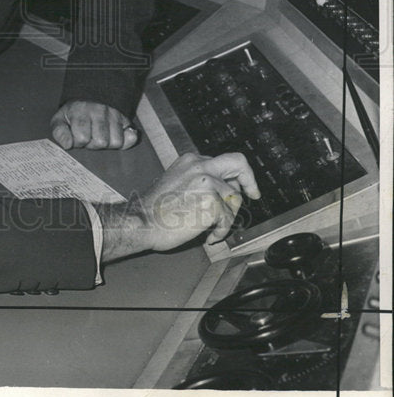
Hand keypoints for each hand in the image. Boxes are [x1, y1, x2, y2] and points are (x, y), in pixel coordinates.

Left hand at [50, 100, 138, 149]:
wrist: (90, 97)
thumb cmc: (74, 114)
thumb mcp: (60, 120)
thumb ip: (59, 133)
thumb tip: (67, 144)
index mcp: (80, 111)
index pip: (82, 137)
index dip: (78, 142)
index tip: (76, 136)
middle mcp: (99, 111)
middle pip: (101, 141)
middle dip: (93, 144)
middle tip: (89, 136)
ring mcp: (114, 114)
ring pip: (115, 142)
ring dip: (107, 144)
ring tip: (100, 136)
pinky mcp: (125, 118)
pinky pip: (130, 138)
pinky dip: (124, 142)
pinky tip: (114, 136)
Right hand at [98, 151, 260, 262]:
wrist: (143, 221)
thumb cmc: (155, 209)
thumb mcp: (177, 181)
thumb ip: (199, 180)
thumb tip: (224, 188)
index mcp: (191, 160)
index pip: (223, 162)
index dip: (234, 176)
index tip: (244, 186)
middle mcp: (201, 166)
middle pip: (238, 163)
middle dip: (250, 179)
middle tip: (254, 194)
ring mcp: (208, 183)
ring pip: (234, 200)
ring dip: (227, 218)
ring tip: (211, 228)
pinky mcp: (212, 202)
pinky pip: (228, 220)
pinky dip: (221, 232)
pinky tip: (208, 235)